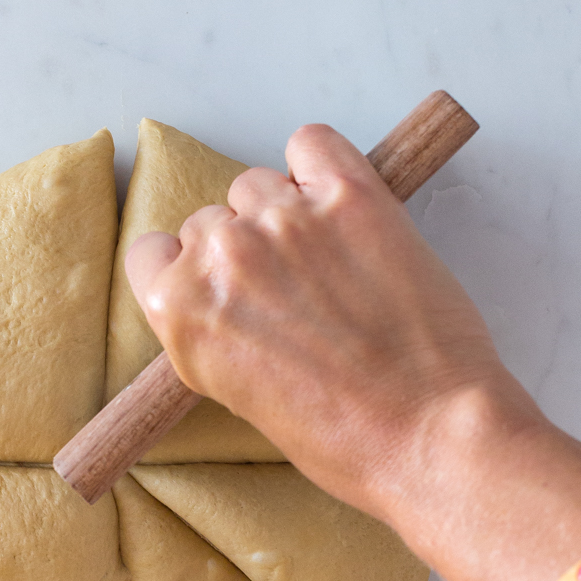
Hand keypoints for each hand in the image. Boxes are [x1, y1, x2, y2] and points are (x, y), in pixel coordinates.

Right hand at [125, 123, 521, 518]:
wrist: (429, 434)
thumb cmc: (345, 437)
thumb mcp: (240, 399)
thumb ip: (215, 334)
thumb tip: (231, 299)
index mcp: (181, 311)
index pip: (152, 254)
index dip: (190, 271)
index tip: (221, 288)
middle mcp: (222, 256)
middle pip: (209, 221)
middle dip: (245, 252)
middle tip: (293, 296)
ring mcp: (286, 220)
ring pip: (258, 186)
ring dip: (284, 214)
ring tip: (328, 264)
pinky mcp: (350, 195)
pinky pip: (312, 142)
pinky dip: (320, 163)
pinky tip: (340, 204)